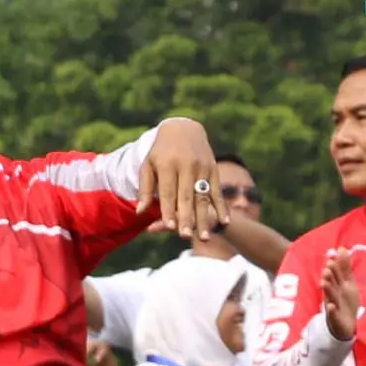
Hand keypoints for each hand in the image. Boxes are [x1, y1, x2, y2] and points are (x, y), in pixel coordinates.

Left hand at [142, 117, 222, 243]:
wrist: (184, 129)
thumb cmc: (161, 152)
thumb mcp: (149, 165)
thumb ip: (145, 188)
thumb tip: (140, 212)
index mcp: (167, 163)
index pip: (168, 191)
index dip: (169, 209)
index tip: (169, 227)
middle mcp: (186, 165)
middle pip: (186, 196)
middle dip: (186, 218)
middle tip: (185, 236)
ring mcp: (202, 167)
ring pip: (203, 197)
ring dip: (204, 218)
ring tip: (204, 237)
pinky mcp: (214, 169)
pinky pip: (218, 191)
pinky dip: (222, 207)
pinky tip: (225, 221)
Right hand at [320, 247, 360, 339]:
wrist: (345, 325)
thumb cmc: (345, 301)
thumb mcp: (347, 282)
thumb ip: (345, 266)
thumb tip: (342, 248)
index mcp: (336, 285)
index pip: (334, 274)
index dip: (334, 267)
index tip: (332, 257)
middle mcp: (333, 294)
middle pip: (331, 284)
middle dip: (328, 276)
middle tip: (327, 268)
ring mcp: (333, 306)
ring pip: (329, 297)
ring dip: (327, 290)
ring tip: (324, 282)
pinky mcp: (335, 318)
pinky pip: (332, 314)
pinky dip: (331, 310)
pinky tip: (331, 306)